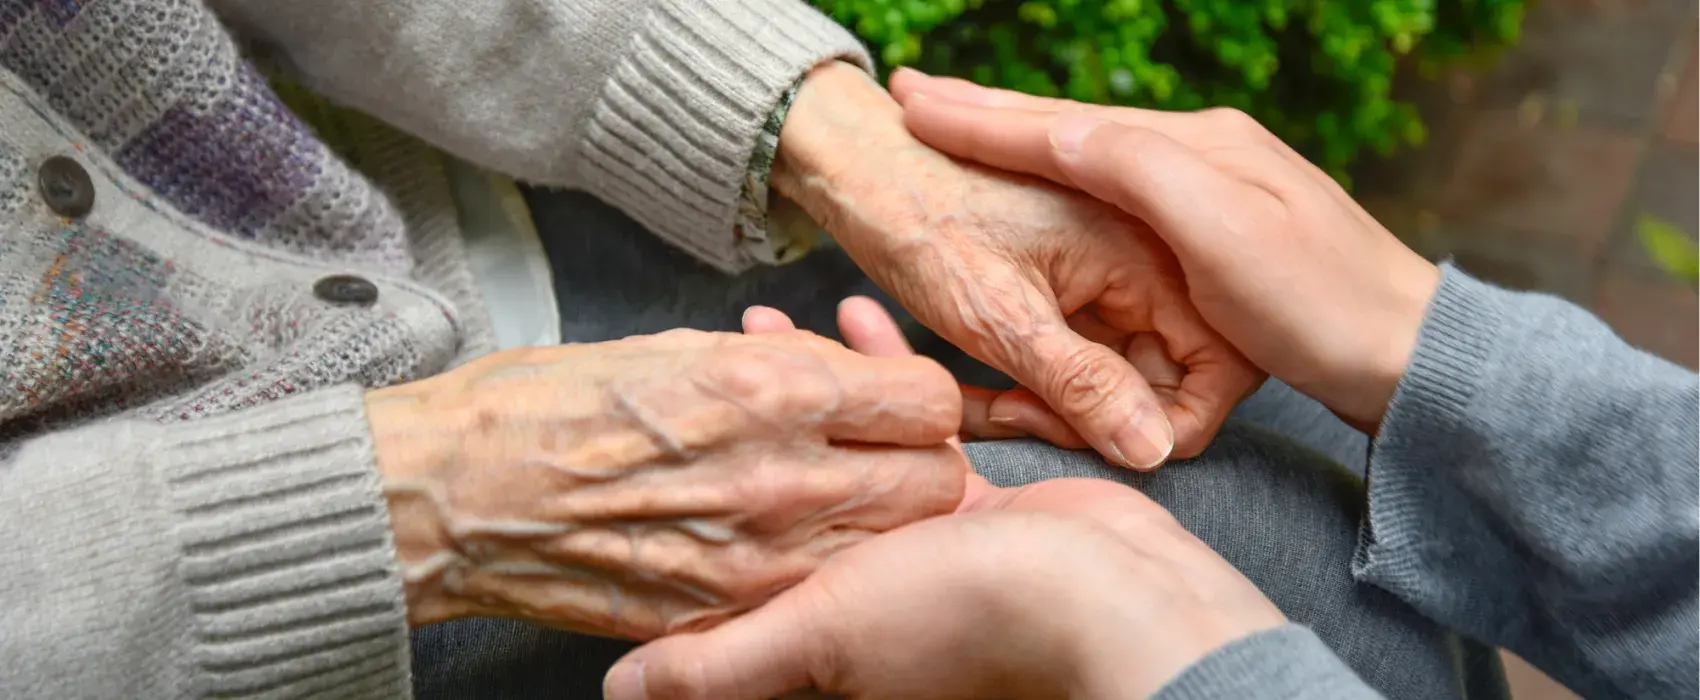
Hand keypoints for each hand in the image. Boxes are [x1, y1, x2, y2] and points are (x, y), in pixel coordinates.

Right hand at [362, 328, 967, 637]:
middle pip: (935, 484)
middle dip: (917, 462)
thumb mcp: (680, 347)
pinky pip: (816, 590)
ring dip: (874, 520)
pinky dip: (814, 567)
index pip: (929, 400)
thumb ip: (780, 364)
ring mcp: (759, 559)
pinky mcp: (727, 613)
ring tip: (823, 493)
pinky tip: (771, 538)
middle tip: (874, 449)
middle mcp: (782, 479)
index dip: (914, 396)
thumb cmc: (551, 407)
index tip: (888, 397)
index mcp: (772, 391)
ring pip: (888, 546)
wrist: (458, 499)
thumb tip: (838, 371)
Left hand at [602, 300, 1285, 699]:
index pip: (736, 550)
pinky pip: (914, 429)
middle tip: (708, 348)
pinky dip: (886, 375)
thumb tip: (620, 690)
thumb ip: (722, 665)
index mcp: (823, 617)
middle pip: (785, 488)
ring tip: (766, 321)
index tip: (658, 416)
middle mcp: (865, 579)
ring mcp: (920, 538)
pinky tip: (859, 322)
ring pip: (843, 448)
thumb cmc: (966, 621)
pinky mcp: (977, 500)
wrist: (1112, 602)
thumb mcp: (824, 637)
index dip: (696, 486)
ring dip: (806, 386)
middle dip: (742, 417)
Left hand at [773, 62, 1262, 469]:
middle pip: (1167, 379)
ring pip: (1120, 377)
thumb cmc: (924, 222)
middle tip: (1011, 416)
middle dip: (1094, 417)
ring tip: (986, 408)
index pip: (1210, 372)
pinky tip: (984, 391)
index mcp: (1153, 252)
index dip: (1151, 421)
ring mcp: (1116, 275)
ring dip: (1059, 407)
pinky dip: (1039, 385)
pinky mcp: (1080, 289)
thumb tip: (1152, 451)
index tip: (1065, 423)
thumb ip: (1080, 384)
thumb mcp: (1000, 317)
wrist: (863, 167)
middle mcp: (1151, 260)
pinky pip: (1085, 358)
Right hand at [890, 69, 1442, 430]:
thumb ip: (1138, 169)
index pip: (1067, 124)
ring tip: (962, 124)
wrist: (1412, 351)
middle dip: (992, 113)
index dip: (986, 117)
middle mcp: (1203, 152)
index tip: (915, 103)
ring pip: (1094, 156)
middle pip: (1074, 127)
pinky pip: (1121, 192)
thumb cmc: (1318, 299)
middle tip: (919, 96)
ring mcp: (1215, 188)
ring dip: (1022, 139)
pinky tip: (1050, 176)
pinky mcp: (1224, 230)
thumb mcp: (1219, 227)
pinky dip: (1066, 176)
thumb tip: (1058, 130)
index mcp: (1195, 147)